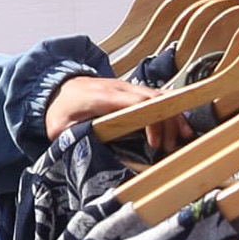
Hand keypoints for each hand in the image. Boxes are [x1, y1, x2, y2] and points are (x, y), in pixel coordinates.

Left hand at [43, 73, 192, 151]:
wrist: (56, 86)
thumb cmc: (59, 110)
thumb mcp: (58, 127)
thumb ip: (73, 138)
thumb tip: (91, 154)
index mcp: (102, 97)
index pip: (136, 102)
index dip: (152, 120)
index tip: (155, 144)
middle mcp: (118, 88)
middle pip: (153, 98)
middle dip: (168, 122)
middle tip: (170, 147)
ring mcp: (127, 86)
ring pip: (159, 95)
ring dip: (173, 115)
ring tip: (183, 138)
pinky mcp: (131, 90)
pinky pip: (156, 96)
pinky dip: (169, 108)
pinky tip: (179, 124)